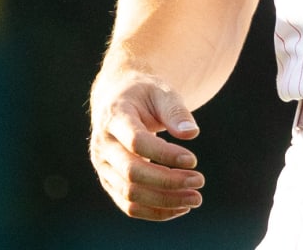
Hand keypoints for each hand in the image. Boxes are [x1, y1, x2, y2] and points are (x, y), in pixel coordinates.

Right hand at [89, 73, 205, 220]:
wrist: (117, 98)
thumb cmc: (144, 93)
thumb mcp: (161, 91)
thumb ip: (176, 110)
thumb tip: (192, 133)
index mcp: (114, 117)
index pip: (137, 142)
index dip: (165, 154)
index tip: (194, 160)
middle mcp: (103, 144)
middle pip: (132, 173)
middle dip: (168, 182)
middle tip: (200, 181)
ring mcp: (103, 166)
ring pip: (131, 194)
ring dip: (165, 201)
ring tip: (195, 198)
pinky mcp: (109, 181)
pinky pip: (129, 205)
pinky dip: (154, 211)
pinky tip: (180, 206)